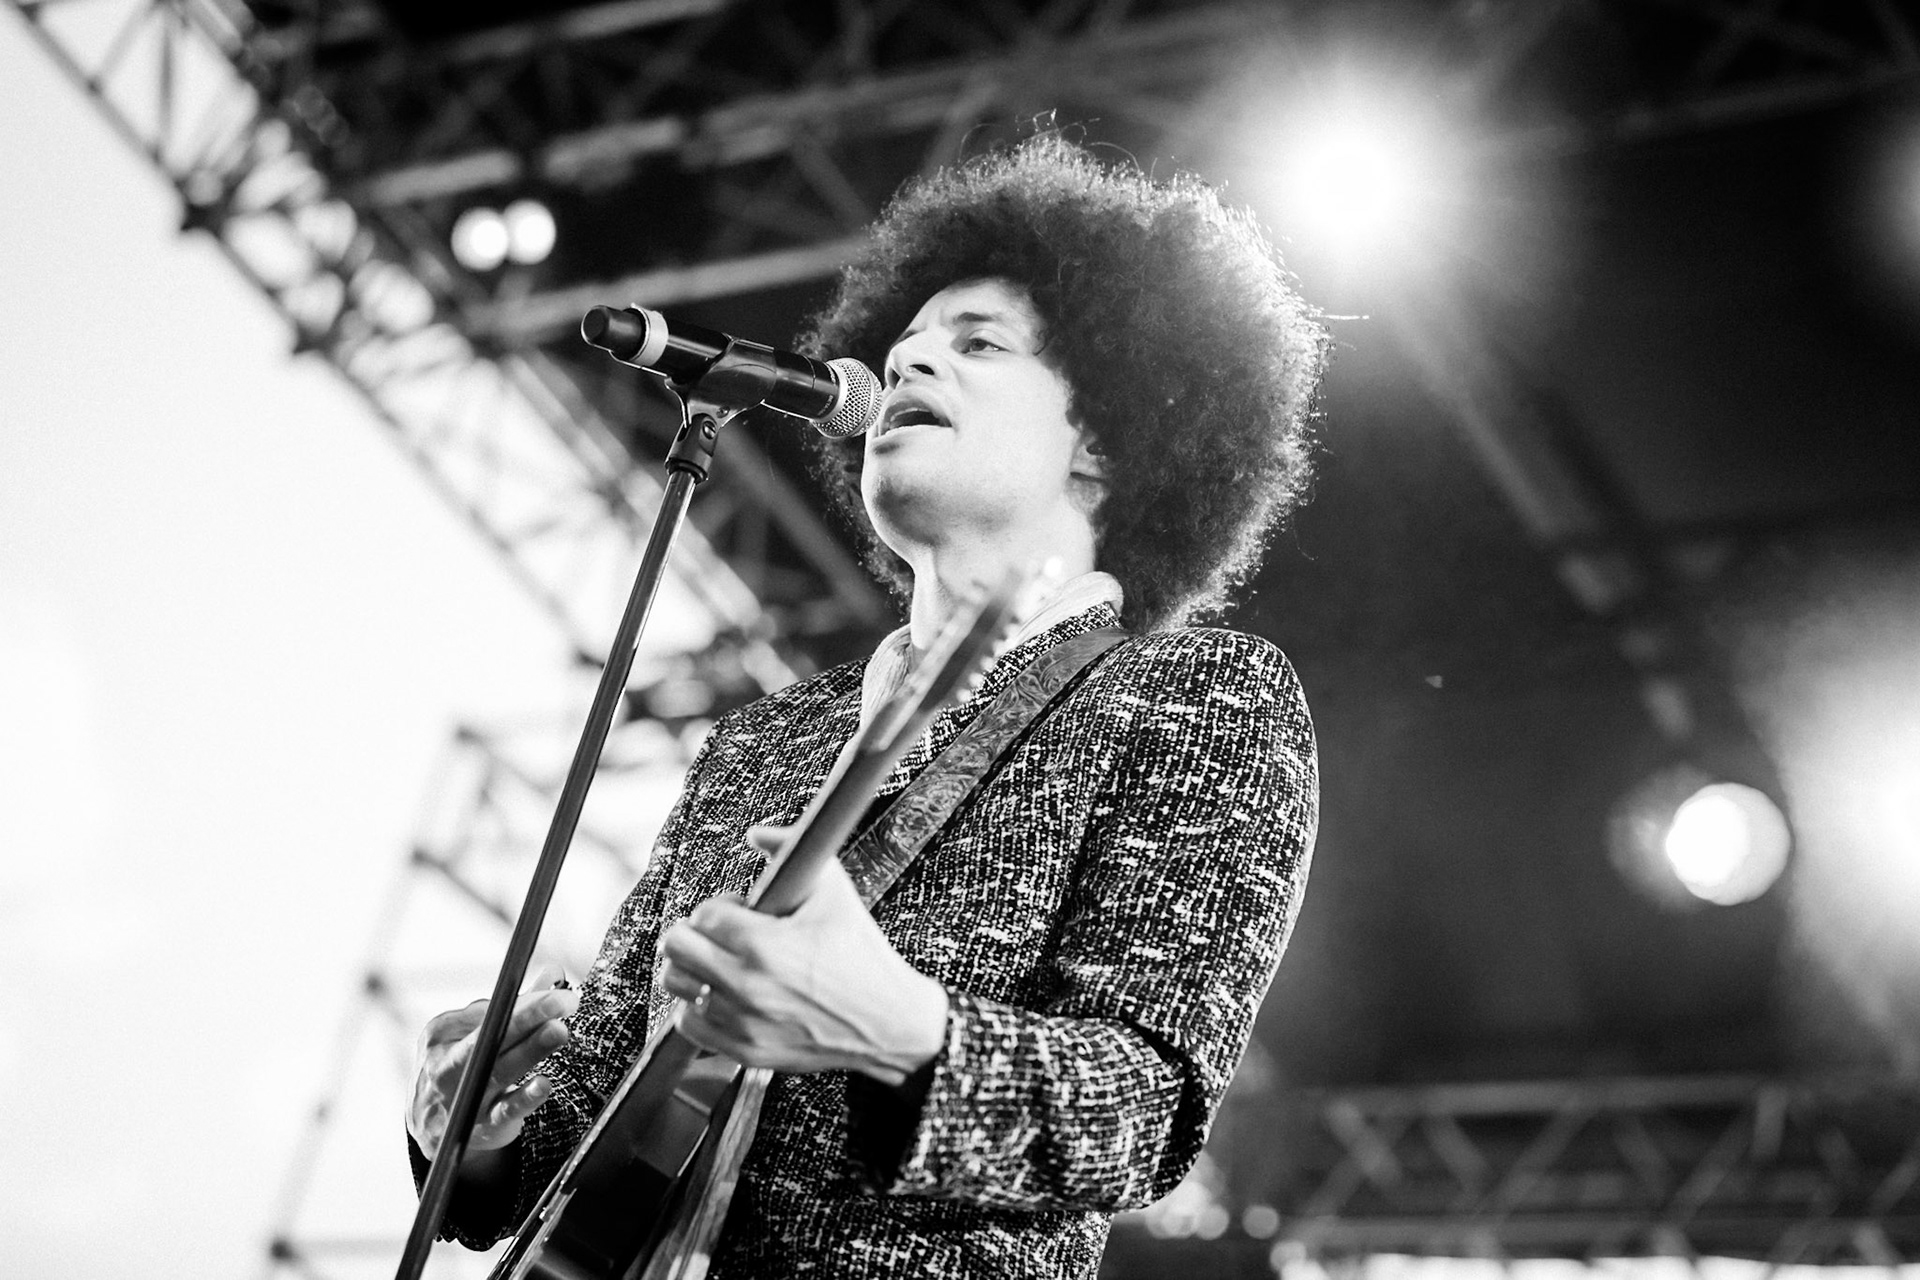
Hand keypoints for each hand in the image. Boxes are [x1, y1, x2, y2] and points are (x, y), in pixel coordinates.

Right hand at [407, 965, 581, 1160]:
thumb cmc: (460, 1069)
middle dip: (527, 1017)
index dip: (524, 1003)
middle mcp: (447, 1066)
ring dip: (530, 1049)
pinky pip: (504, 1111)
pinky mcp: (481, 1127)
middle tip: (563, 1000)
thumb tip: (553, 973)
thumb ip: (516, 1005)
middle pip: (489, 1038)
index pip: (487, 1014)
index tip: (555, 991)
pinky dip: (525, 1097)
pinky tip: (543, 1084)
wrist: (434, 1129)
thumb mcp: (475, 1034)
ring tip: (558, 1031)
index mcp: (440, 1034)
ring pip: (498, 1070)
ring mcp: (462, 1097)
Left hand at [658, 827, 948, 1085]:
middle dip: (695, 931)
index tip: (742, 911)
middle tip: (719, 933)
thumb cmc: (861, 953)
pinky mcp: (743, 1049)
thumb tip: (757, 834)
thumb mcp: (835, 891)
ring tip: (719, 961)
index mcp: (764, 944)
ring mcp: (741, 1021)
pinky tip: (724, 995)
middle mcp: (746, 985)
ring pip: (675, 983)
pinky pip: (688, 1023)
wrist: (888, 1022)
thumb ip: (792, 849)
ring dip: (693, 966)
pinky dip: (698, 1006)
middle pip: (676, 946)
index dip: (722, 906)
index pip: (704, 914)